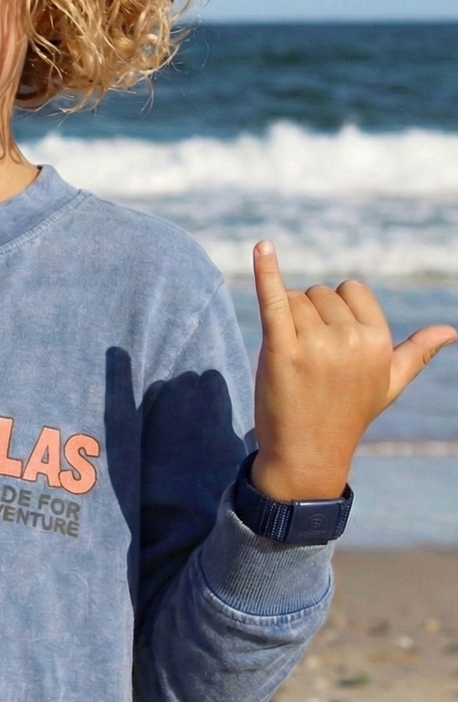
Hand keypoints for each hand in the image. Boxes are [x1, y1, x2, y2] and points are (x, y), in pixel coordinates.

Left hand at [250, 241, 456, 502]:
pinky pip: (273, 301)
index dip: (334, 311)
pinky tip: (262, 246)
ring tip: (294, 361)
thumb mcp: (389, 384)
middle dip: (308, 318)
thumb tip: (450, 331)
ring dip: (286, 322)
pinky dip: (266, 272)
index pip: (349, 289)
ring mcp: (316, 345)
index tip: (332, 344)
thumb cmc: (347, 414)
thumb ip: (416, 353)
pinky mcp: (281, 350)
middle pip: (318, 293)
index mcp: (379, 340)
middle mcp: (351, 340)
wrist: (307, 455)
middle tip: (310, 360)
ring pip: (292, 299)